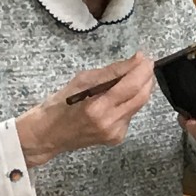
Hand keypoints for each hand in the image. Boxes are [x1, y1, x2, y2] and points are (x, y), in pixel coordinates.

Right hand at [16, 52, 154, 166]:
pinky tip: (121, 96)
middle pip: (142, 96)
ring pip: (139, 105)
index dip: (143, 69)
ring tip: (133, 76)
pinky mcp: (117, 137)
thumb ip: (112, 71)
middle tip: (144, 64)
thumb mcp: (82, 80)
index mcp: (97, 107)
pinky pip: (131, 114)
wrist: (49, 134)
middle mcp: (110, 123)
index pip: (131, 86)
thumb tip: (136, 60)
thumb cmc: (60, 104)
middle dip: (147, 77)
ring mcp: (115, 133)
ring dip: (141, 88)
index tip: (145, 57)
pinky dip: (131, 101)